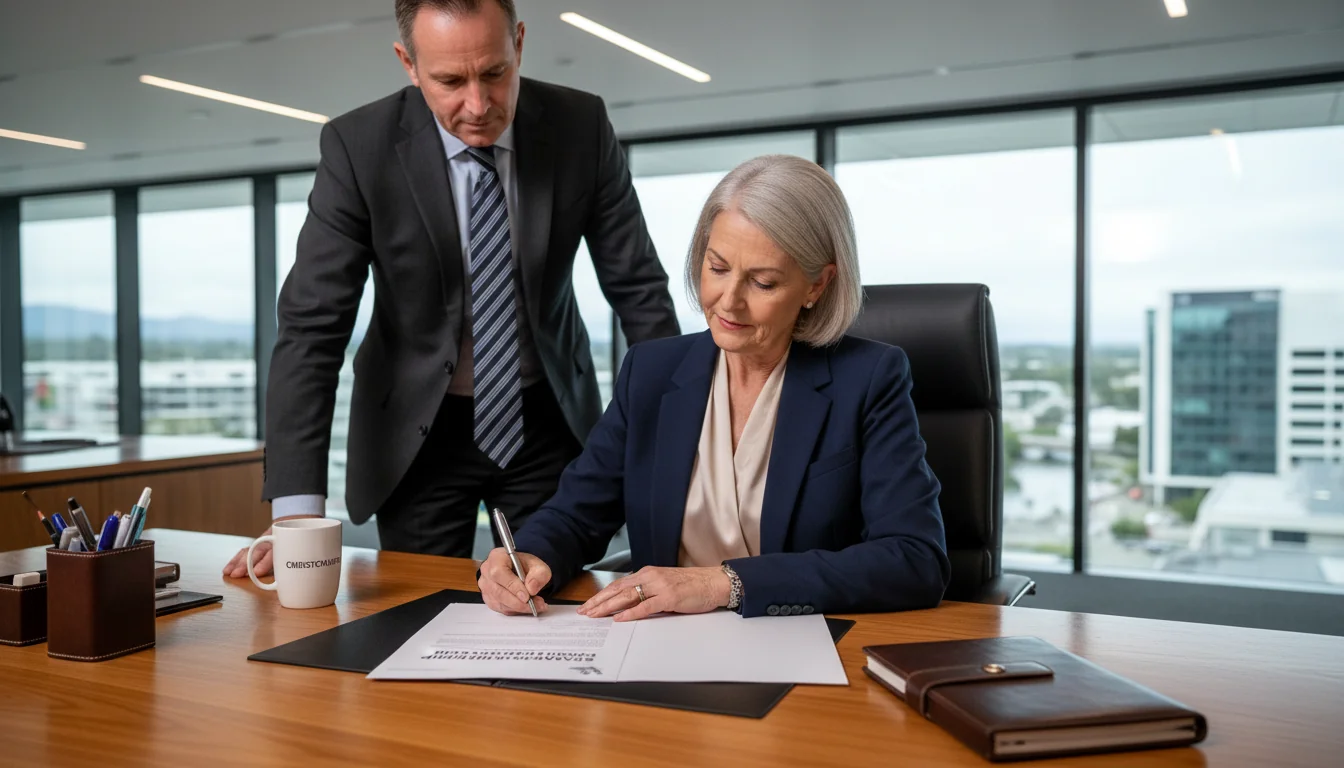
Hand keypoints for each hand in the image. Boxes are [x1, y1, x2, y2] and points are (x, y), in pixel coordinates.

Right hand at [222, 515, 318, 578]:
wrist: (301, 518)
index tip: (259, 572)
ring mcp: (267, 539)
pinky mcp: (261, 542)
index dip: (267, 562)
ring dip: (238, 562)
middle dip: (247, 563)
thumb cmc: (308, 536)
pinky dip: (237, 559)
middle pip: (259, 550)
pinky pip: (248, 550)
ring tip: (229, 573)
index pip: (276, 552)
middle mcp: (276, 539)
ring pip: (251, 549)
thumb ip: (314, 558)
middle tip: (238, 574)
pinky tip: (229, 569)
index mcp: (289, 539)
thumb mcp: (315, 544)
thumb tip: (316, 582)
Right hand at [478, 547, 551, 615]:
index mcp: (497, 557)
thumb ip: (539, 574)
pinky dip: (515, 610)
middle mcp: (487, 571)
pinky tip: (527, 607)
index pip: (499, 572)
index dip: (513, 586)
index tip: (526, 596)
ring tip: (536, 606)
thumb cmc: (525, 565)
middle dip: (519, 602)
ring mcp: (486, 586)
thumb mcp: (538, 565)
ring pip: (500, 603)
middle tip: (536, 604)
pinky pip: (501, 609)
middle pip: (499, 591)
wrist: (521, 570)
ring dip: (519, 608)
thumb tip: (532, 588)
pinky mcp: (489, 599)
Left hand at [579, 566, 729, 621]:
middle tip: (584, 611)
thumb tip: (629, 604)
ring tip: (595, 615)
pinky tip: (620, 618)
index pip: (619, 584)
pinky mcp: (669, 597)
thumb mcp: (664, 584)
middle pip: (618, 589)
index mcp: (648, 573)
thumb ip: (647, 591)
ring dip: (608, 606)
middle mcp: (651, 577)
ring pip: (627, 596)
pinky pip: (645, 606)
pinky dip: (631, 613)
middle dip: (599, 601)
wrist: (714, 582)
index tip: (589, 604)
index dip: (602, 595)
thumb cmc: (692, 585)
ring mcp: (660, 586)